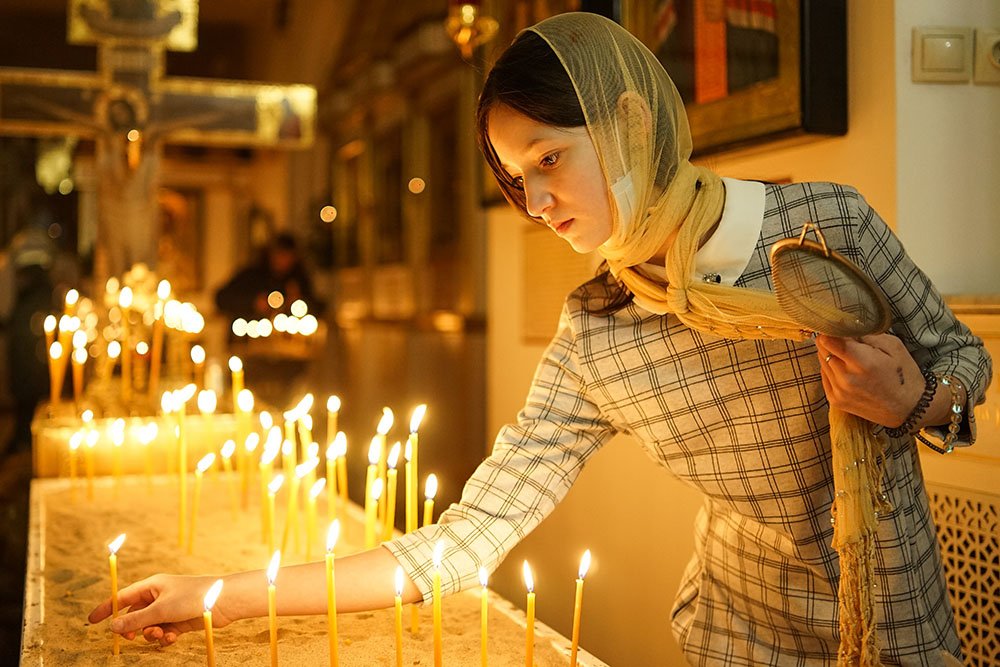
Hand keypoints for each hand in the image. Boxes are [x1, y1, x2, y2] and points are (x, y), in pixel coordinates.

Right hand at [87, 574, 236, 646]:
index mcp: (152, 585)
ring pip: (149, 626)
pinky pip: (163, 632)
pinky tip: (171, 638)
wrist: (222, 602)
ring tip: (159, 634)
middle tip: (131, 637)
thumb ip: (136, 620)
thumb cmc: (192, 598)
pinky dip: (164, 637)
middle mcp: (159, 596)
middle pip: (135, 615)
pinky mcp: (179, 621)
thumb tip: (113, 627)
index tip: (91, 621)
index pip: (123, 596)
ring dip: (150, 634)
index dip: (107, 608)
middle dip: (132, 627)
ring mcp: (169, 609)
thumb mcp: (161, 610)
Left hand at [814, 333, 923, 426]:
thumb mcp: (893, 346)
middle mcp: (846, 378)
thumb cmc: (904, 375)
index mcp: (861, 362)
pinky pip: (824, 377)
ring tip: (850, 358)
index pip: (828, 340)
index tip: (838, 327)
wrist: (910, 409)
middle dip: (831, 341)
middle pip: (822, 349)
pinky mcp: (835, 400)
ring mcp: (838, 391)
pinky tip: (847, 371)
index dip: (831, 330)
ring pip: (822, 362)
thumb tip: (845, 326)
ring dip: (831, 355)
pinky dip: (831, 370)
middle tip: (846, 342)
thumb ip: (866, 334)